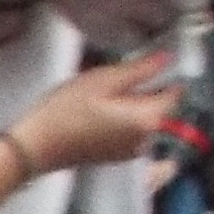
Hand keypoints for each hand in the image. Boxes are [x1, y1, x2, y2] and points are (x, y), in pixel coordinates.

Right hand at [12, 52, 180, 173]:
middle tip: (121, 76)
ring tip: (107, 93)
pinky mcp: (117, 155)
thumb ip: (140, 69)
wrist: (37, 146)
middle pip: (162, 108)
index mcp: (147, 120)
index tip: (152, 64)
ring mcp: (132, 151)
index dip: (168, 75)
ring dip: (135, 103)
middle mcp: (145, 140)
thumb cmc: (66, 112)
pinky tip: (101, 109)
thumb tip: (166, 59)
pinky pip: (132, 131)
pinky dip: (125, 118)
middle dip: (149, 90)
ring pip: (146, 119)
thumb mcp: (104, 80)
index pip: (175, 95)